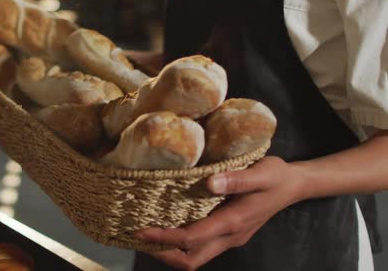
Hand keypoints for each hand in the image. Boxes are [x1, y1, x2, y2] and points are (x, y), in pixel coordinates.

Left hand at [136, 156, 306, 270]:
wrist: (294, 185)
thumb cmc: (277, 177)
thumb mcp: (261, 173)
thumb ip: (236, 179)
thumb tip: (209, 182)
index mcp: (233, 222)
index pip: (192, 239)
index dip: (165, 238)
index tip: (141, 230)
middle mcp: (230, 236)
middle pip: (191, 260)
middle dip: (162, 253)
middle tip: (138, 237)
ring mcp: (230, 238)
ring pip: (195, 257)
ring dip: (170, 251)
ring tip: (147, 234)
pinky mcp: (228, 234)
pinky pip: (200, 247)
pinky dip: (181, 244)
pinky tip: (168, 226)